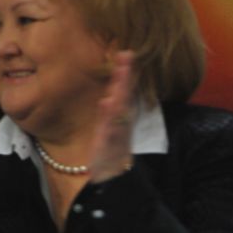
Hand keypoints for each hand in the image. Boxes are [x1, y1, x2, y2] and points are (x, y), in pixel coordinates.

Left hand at [83, 52, 137, 182]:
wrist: (111, 180)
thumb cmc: (108, 153)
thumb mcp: (108, 130)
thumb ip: (108, 114)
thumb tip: (107, 96)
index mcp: (118, 117)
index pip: (123, 91)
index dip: (125, 73)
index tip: (125, 52)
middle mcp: (120, 122)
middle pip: (124, 95)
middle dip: (126, 74)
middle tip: (126, 54)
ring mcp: (117, 133)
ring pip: (120, 108)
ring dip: (120, 88)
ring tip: (120, 69)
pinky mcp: (110, 145)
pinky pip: (110, 129)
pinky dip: (109, 115)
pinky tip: (107, 102)